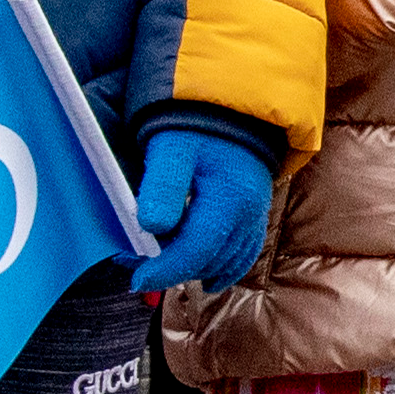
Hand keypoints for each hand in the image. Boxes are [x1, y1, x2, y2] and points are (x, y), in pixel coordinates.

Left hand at [125, 129, 275, 294]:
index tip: (138, 279)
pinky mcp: (256, 218)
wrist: (231, 114)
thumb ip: (162, 187)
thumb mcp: (171, 150)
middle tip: (139, 266)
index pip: (197, 249)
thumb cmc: (195, 132)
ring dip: (193, 270)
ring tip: (162, 264)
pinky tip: (205, 277)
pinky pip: (243, 256)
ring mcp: (255, 218)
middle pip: (209, 260)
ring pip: (225, 263)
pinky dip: (222, 270)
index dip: (166, 270)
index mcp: (229, 198)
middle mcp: (249, 214)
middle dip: (173, 270)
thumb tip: (152, 226)